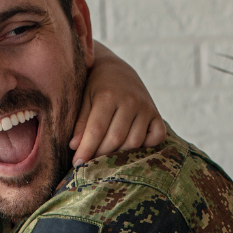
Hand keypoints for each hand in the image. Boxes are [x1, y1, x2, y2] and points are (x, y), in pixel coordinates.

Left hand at [73, 42, 168, 165]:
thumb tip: (74, 146)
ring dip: (121, 153)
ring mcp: (145, 108)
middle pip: (116, 139)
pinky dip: (147, 145)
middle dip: (101, 154)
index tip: (77, 163)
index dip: (86, 149)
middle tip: (91, 162)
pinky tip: (133, 145)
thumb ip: (80, 122)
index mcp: (108, 95)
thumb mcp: (84, 99)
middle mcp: (130, 101)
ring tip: (107, 155)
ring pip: (135, 141)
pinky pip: (157, 136)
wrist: (116, 69)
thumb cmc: (95, 87)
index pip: (96, 130)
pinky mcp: (157, 114)